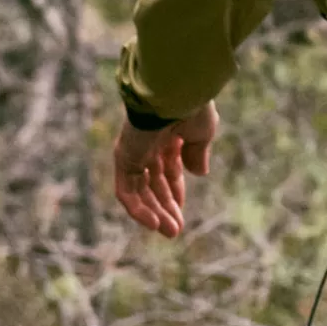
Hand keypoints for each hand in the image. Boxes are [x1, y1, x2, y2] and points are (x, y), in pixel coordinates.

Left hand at [113, 102, 218, 237]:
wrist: (174, 93)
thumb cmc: (192, 107)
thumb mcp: (202, 133)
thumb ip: (198, 153)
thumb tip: (199, 173)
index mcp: (167, 135)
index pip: (167, 170)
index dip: (174, 192)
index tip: (181, 212)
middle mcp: (148, 143)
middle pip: (152, 183)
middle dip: (164, 207)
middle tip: (175, 230)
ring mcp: (134, 150)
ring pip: (140, 190)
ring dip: (154, 213)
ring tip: (170, 232)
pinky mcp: (123, 157)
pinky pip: (126, 190)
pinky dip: (137, 208)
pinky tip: (153, 223)